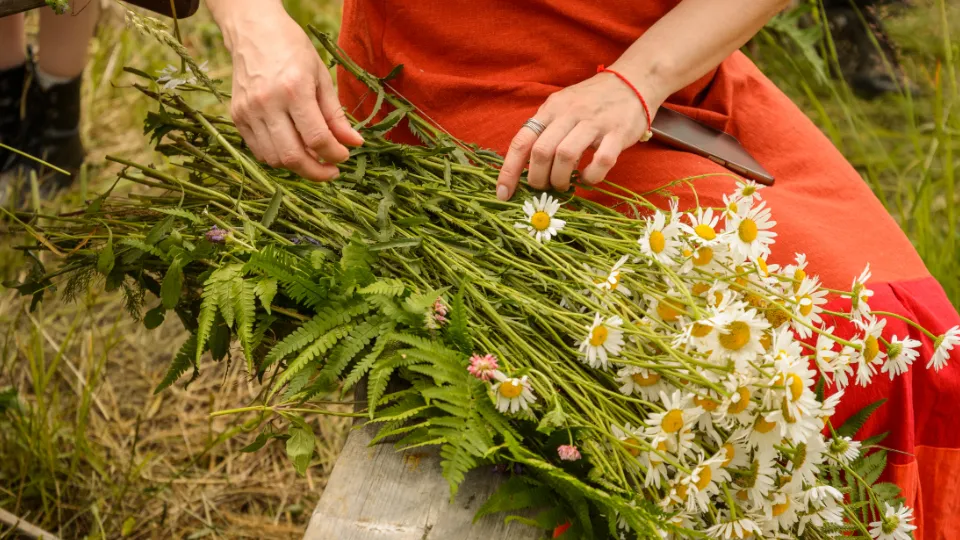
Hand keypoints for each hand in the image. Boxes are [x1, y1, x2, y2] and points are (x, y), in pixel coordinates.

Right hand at [215, 3, 363, 180]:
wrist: (253, 30)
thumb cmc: (292, 49)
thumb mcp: (321, 76)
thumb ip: (336, 114)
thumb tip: (354, 143)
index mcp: (294, 89)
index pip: (317, 138)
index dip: (334, 155)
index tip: (344, 156)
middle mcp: (267, 103)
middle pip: (293, 157)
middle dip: (316, 172)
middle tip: (331, 171)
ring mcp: (248, 111)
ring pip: (274, 159)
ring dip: (297, 167)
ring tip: (313, 159)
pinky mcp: (236, 116)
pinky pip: (259, 150)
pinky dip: (278, 157)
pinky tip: (292, 148)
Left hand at [495, 70, 661, 199]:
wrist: (634, 80)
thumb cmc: (592, 100)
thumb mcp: (562, 106)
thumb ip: (545, 130)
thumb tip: (523, 166)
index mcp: (551, 108)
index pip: (522, 141)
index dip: (509, 170)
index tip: (503, 193)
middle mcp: (569, 113)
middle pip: (541, 151)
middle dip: (537, 178)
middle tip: (543, 188)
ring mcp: (594, 122)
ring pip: (566, 156)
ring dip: (560, 179)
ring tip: (563, 186)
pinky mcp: (618, 133)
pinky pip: (601, 161)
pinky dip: (590, 176)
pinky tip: (587, 178)